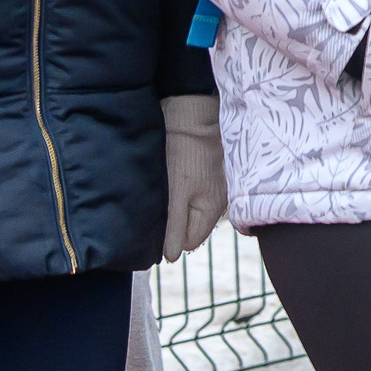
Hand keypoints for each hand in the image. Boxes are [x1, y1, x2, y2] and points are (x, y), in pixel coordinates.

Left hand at [160, 94, 226, 259]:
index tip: (154, 224)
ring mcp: (212, 187)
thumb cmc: (184, 153)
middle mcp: (217, 202)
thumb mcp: (176, 194)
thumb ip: (175, 227)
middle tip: (155, 207)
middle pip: (188, 228)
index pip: (187, 243)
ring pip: (187, 212)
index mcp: (212, 210)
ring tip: (161, 192)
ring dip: (173, 208)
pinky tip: (168, 181)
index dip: (169, 238)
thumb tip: (171, 257)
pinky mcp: (205, 174)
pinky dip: (176, 193)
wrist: (191, 113)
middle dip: (171, 224)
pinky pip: (189, 196)